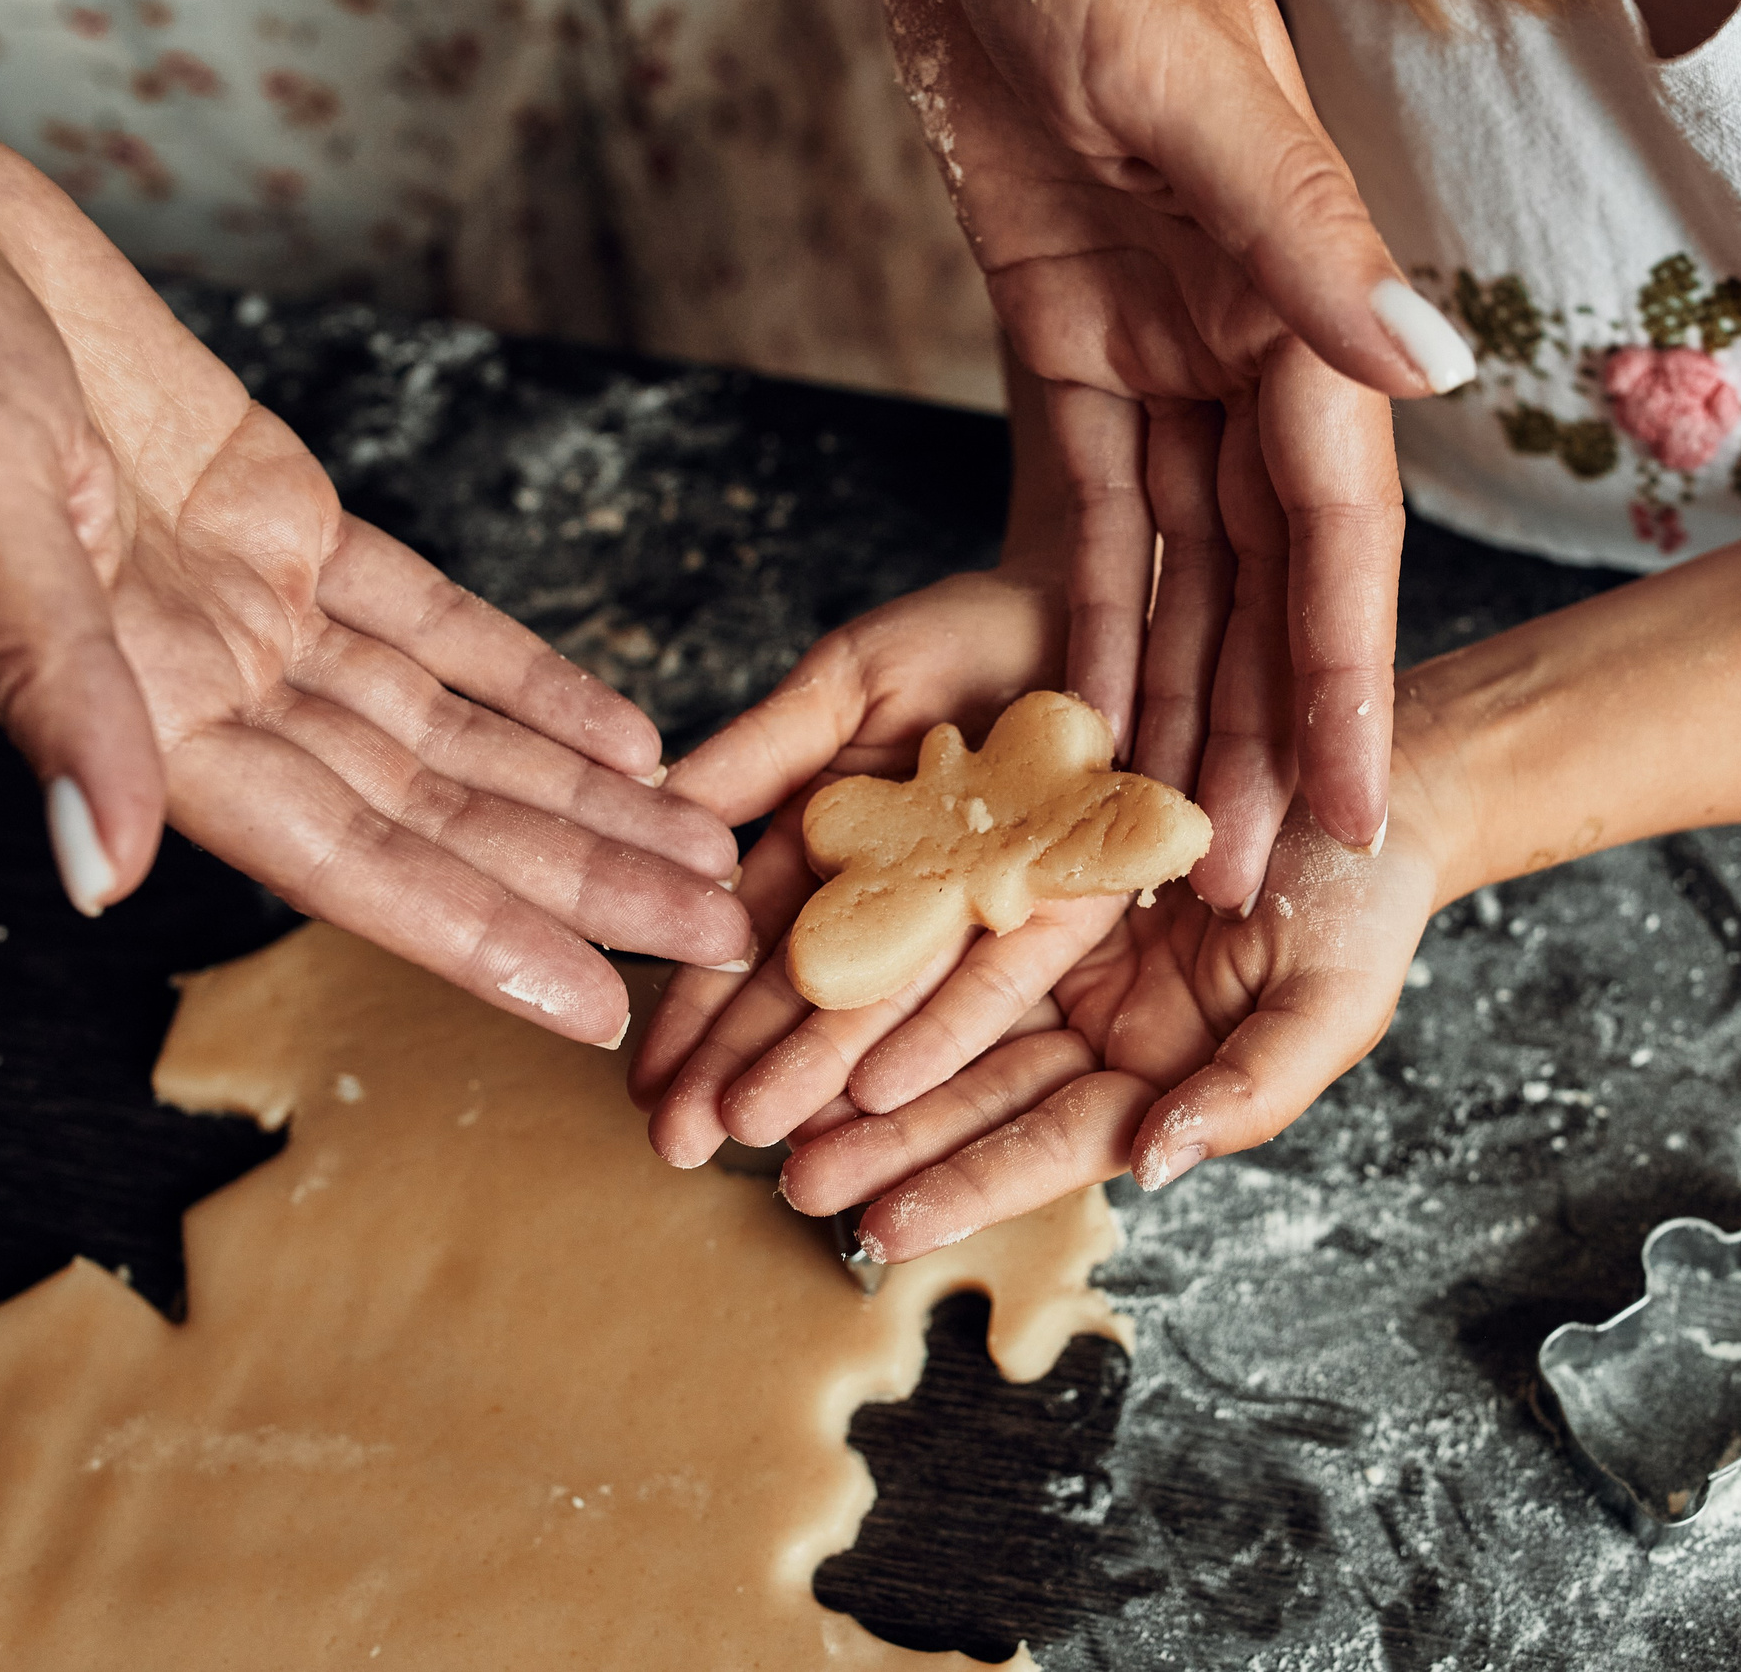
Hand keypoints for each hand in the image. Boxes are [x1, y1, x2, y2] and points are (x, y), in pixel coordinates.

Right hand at [0, 69, 748, 1044]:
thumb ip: (49, 685)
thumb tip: (99, 871)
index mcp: (133, 712)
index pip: (345, 858)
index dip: (480, 934)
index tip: (600, 1002)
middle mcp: (206, 687)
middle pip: (435, 815)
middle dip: (582, 878)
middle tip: (721, 934)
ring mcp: (252, 610)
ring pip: (455, 733)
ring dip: (580, 795)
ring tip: (700, 848)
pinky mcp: (285, 523)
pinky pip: (434, 622)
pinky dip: (528, 675)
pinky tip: (620, 732)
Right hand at [627, 565, 1152, 1165]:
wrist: (1098, 596)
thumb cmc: (967, 634)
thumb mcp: (844, 683)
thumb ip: (761, 752)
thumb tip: (655, 808)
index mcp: (840, 853)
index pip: (750, 942)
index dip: (696, 1010)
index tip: (642, 1079)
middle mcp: (908, 901)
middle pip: (813, 996)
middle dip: (743, 1069)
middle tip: (675, 1141)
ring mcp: (983, 912)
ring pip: (895, 1007)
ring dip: (827, 1080)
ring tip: (763, 1144)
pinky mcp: (1070, 905)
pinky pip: (1003, 979)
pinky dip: (942, 1032)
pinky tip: (882, 1093)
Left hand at [776, 784, 1441, 1259]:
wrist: (1355, 771)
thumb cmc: (1367, 899)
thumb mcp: (1334, 1002)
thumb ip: (1252, 1090)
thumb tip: (1157, 1162)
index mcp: (1160, 1076)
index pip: (1051, 1142)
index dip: (968, 1184)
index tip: (880, 1227)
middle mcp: (1092, 1027)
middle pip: (971, 1092)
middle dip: (880, 1141)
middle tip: (782, 1178)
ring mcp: (1055, 954)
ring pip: (939, 1016)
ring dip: (852, 1061)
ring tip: (760, 1107)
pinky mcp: (1028, 874)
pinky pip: (943, 916)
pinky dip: (879, 952)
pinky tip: (802, 979)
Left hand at [886, 0, 1469, 908]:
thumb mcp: (1184, 80)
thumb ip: (1303, 233)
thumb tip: (1431, 371)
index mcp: (1298, 300)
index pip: (1334, 529)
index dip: (1342, 677)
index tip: (1353, 808)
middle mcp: (1249, 343)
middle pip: (1263, 578)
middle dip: (1255, 730)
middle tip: (1240, 876)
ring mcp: (1161, 348)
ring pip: (1180, 564)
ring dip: (1174, 696)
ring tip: (1163, 831)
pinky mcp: (1071, 338)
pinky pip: (1083, 501)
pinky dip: (1085, 604)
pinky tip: (1085, 705)